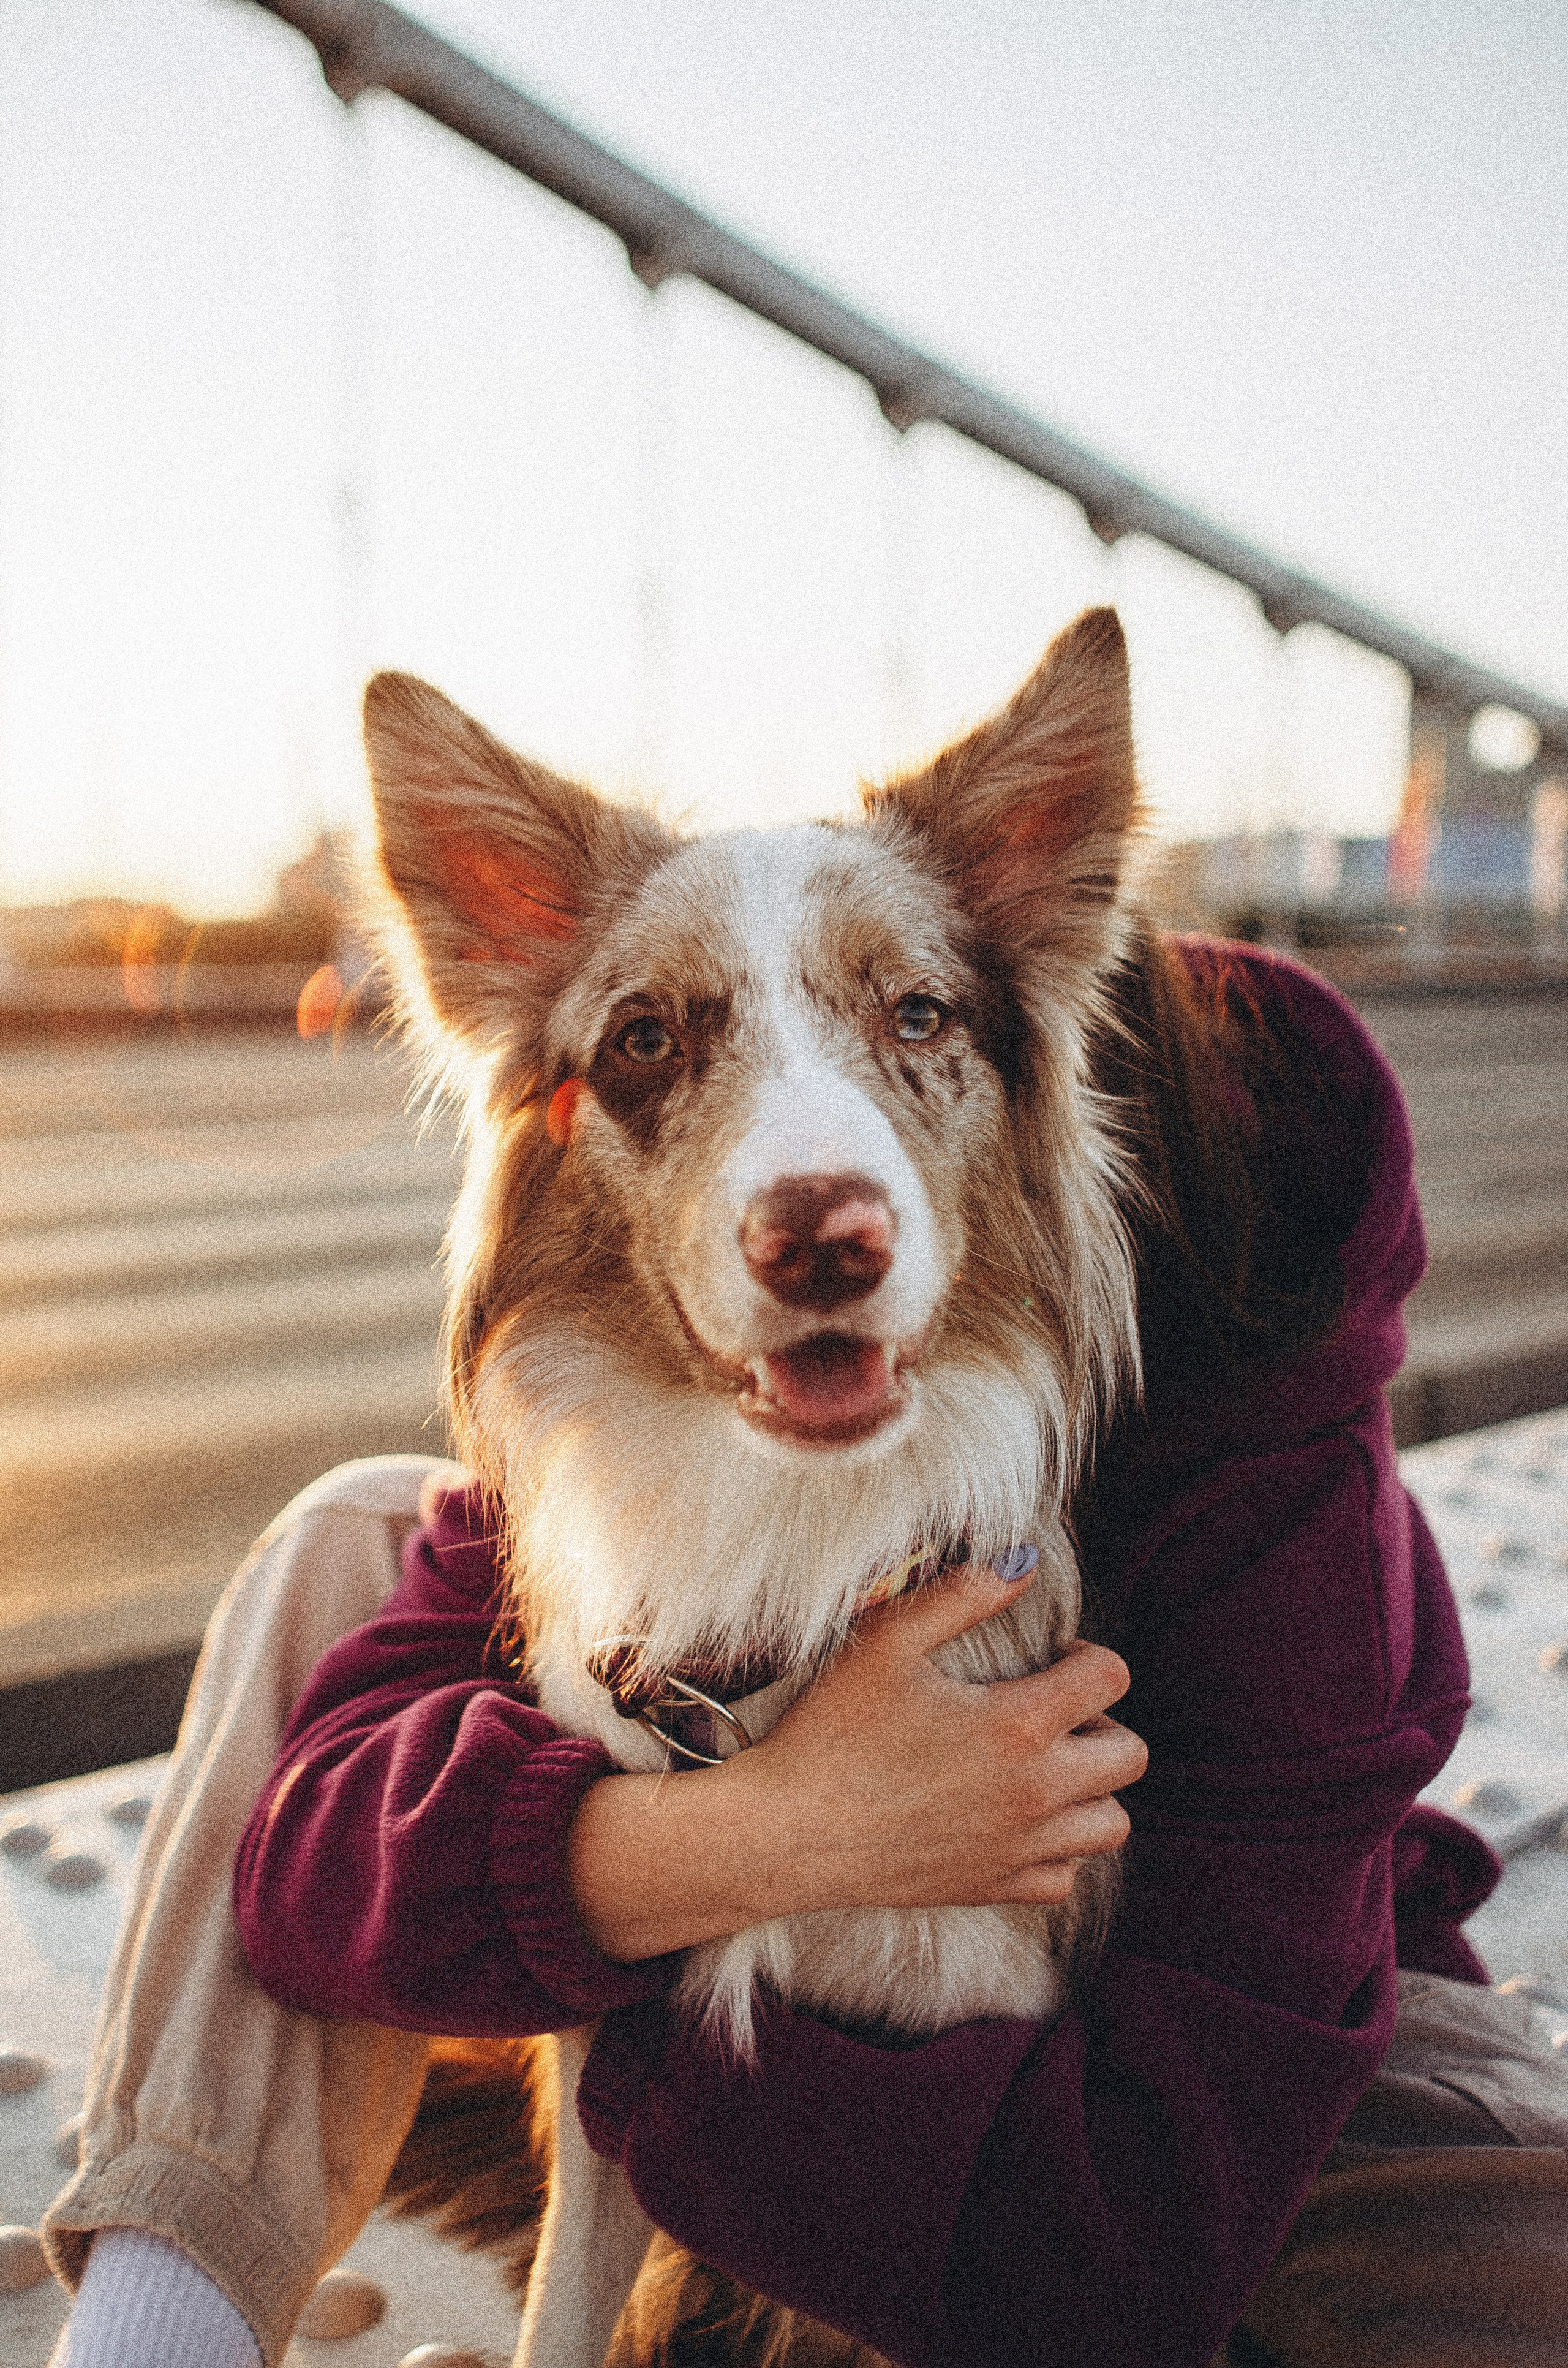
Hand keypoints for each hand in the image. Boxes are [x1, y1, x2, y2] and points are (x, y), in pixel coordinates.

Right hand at [566, 1563, 1146, 1961]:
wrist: (786, 1833)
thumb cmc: (830, 1730)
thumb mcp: (886, 1640)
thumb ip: (963, 1592)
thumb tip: (1025, 1561)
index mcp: (1018, 1725)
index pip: (1111, 1678)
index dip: (1086, 1653)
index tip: (1048, 1655)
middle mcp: (1036, 1793)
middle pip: (1130, 1755)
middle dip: (1101, 1720)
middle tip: (1048, 1708)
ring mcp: (1019, 1849)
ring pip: (1112, 1823)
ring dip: (1092, 1788)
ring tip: (1040, 1764)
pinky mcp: (995, 1889)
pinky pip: (1066, 1876)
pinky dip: (1058, 1847)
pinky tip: (1015, 1818)